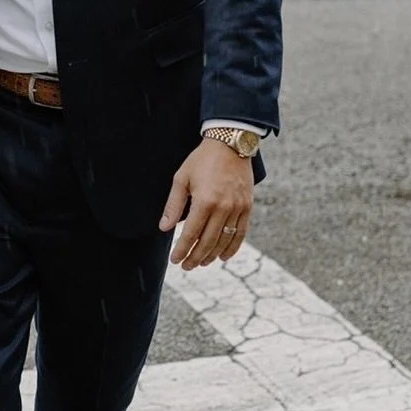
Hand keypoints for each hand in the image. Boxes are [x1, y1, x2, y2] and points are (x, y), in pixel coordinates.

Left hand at [159, 139, 253, 269]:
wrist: (230, 144)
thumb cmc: (201, 160)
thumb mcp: (181, 178)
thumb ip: (173, 205)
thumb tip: (164, 228)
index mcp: (204, 201)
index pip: (191, 234)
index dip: (182, 250)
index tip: (176, 260)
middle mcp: (223, 208)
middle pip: (208, 241)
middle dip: (196, 257)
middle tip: (187, 266)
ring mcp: (237, 208)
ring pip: (225, 240)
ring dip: (212, 255)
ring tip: (202, 263)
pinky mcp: (247, 206)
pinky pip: (241, 233)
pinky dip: (232, 247)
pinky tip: (223, 256)